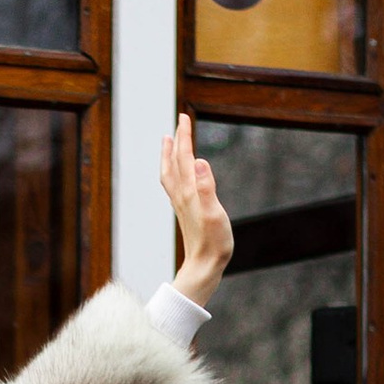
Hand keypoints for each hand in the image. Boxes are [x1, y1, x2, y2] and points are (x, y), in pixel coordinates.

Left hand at [160, 113, 231, 304]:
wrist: (204, 266)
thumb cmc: (213, 242)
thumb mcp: (214, 213)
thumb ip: (206, 186)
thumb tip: (198, 161)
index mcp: (190, 192)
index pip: (185, 157)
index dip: (184, 136)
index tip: (183, 116)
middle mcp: (182, 196)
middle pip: (175, 162)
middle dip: (177, 140)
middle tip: (179, 121)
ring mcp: (182, 204)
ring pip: (171, 173)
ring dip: (170, 155)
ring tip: (169, 142)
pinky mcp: (185, 212)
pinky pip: (174, 185)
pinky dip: (173, 172)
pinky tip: (178, 174)